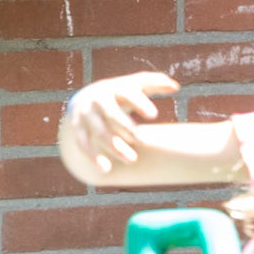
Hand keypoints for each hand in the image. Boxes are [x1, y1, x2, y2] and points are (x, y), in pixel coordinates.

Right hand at [63, 71, 177, 174]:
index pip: (128, 94)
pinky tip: (106, 170)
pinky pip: (82, 143)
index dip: (140, 103)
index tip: (154, 115)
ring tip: (132, 160)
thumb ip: (155, 83)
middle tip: (144, 141)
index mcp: (115, 88)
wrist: (85, 97)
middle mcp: (98, 100)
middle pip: (112, 115)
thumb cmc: (120, 93)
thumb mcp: (135, 84)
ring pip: (99, 132)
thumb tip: (176, 87)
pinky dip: (93, 157)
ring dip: (114, 147)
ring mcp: (86, 114)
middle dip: (127, 128)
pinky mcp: (77, 128)